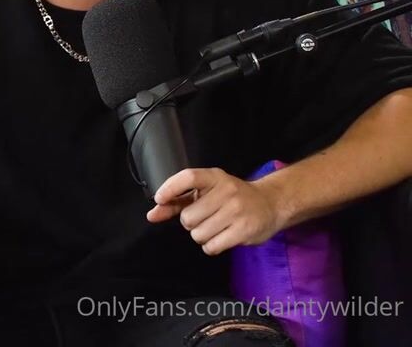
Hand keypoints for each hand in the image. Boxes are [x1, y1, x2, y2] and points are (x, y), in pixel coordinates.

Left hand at [147, 168, 284, 255]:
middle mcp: (227, 191)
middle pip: (188, 217)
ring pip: (198, 234)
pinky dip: (211, 246)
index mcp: (215, 177)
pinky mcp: (244, 231)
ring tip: (215, 227)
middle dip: (190, 222)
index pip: (189, 177)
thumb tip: (152, 215)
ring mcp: (237, 211)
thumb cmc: (231, 198)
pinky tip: (221, 237)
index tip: (159, 199)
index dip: (170, 188)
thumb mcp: (206, 192)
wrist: (270, 204)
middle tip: (204, 218)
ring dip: (201, 235)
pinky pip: (211, 246)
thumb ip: (177, 202)